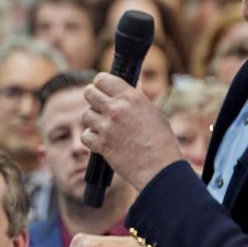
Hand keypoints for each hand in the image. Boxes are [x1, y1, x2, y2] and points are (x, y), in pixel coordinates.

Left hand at [80, 72, 182, 190]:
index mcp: (131, 97)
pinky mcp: (100, 144)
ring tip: (107, 127)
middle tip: (100, 106)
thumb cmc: (161, 141)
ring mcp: (106, 126)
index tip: (103, 89)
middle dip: (93, 98)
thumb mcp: (153, 113)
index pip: (102, 78)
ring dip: (93, 120)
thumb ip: (136, 100)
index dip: (101, 83)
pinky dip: (92, 139)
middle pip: (88, 93)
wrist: (159, 168)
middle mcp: (116, 109)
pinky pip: (85, 135)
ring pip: (85, 114)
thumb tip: (129, 86)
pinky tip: (103, 141)